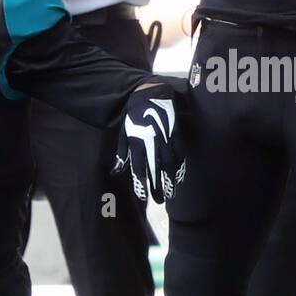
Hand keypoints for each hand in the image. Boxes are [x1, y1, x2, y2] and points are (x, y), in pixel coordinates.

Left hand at [115, 84, 184, 202]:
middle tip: (160, 201)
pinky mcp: (176, 135)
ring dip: (171, 181)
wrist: (151, 94)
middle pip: (156, 170)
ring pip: (170, 165)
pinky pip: (179, 155)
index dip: (142, 184)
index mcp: (137, 143)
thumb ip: (121, 154)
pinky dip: (180, 167)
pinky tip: (179, 177)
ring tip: (171, 193)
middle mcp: (152, 143)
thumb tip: (115, 172)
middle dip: (158, 187)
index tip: (143, 196)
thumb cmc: (134, 115)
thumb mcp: (123, 133)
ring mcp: (166, 139)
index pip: (139, 169)